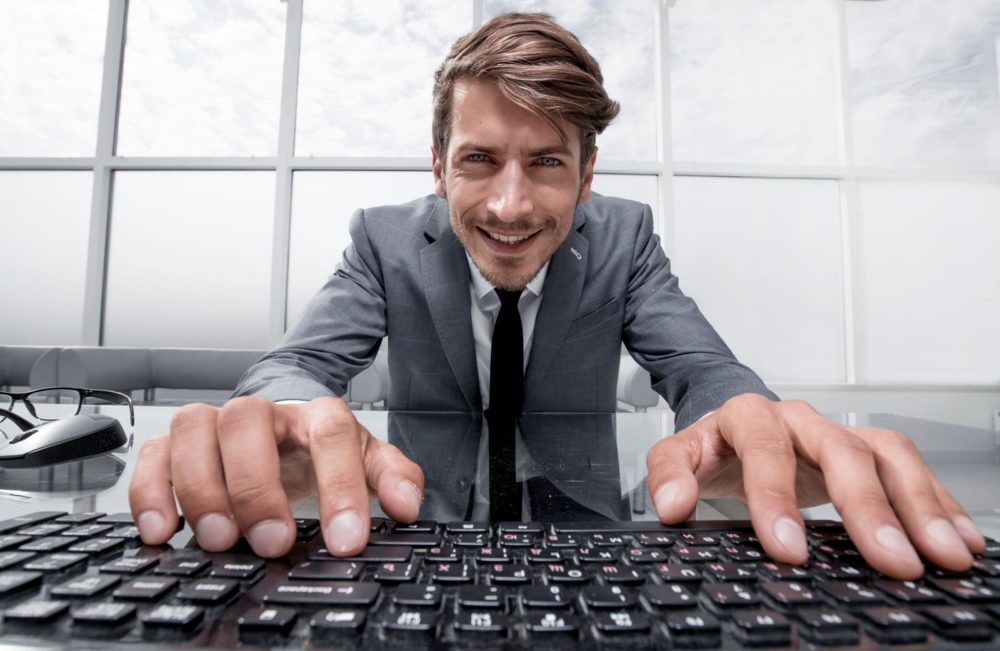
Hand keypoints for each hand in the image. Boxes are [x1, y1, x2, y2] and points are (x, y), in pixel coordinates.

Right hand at [128, 396, 423, 556]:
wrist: (284, 431)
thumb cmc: (321, 450)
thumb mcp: (366, 462)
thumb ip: (392, 477)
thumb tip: (406, 505)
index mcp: (316, 415)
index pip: (332, 434)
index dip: (340, 486)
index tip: (346, 540)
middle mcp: (264, 413)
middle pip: (248, 420)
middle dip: (256, 485)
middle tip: (272, 542)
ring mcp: (216, 424)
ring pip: (193, 429)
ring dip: (200, 486)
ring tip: (218, 540)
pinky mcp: (177, 445)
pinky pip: (152, 454)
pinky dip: (150, 491)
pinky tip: (163, 531)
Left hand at [646, 394, 984, 578]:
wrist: (736, 426)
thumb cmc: (714, 445)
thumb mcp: (680, 453)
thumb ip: (669, 473)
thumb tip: (674, 504)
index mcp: (749, 415)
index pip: (765, 450)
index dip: (777, 498)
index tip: (787, 550)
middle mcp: (801, 418)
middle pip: (842, 449)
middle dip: (868, 508)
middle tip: (891, 561)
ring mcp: (840, 430)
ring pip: (888, 454)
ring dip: (919, 505)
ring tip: (942, 555)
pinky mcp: (869, 448)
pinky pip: (911, 468)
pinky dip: (938, 503)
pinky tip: (957, 538)